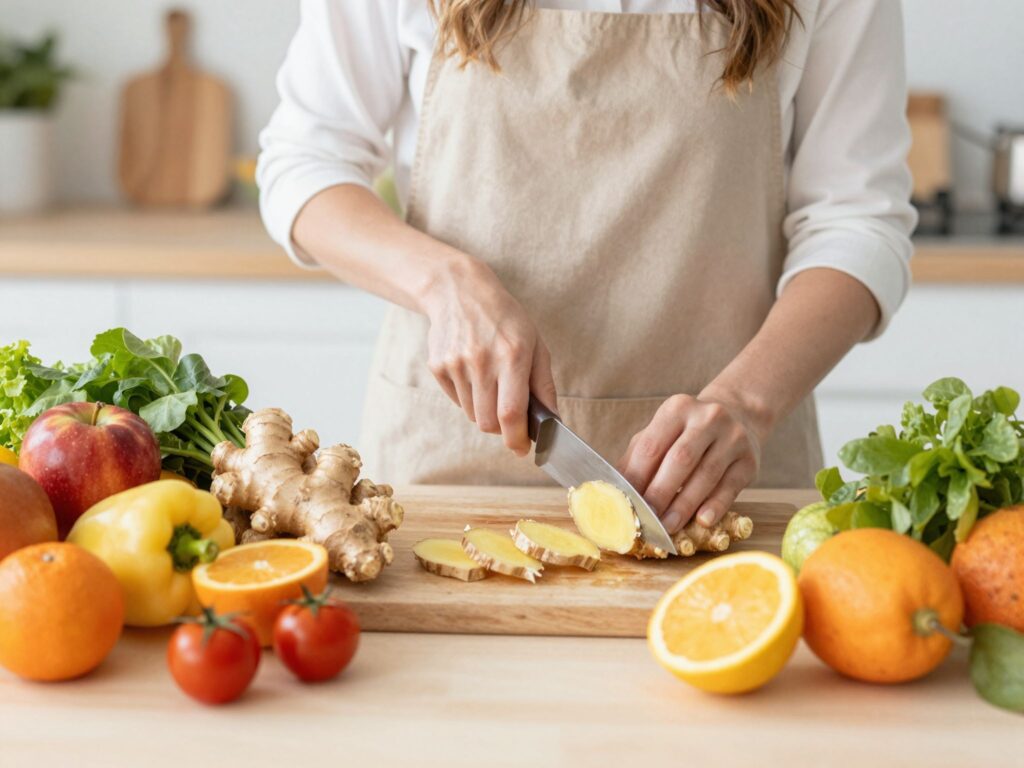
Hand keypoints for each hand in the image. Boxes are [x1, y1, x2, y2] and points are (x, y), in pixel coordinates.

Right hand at [423, 259, 557, 455]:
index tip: (522, 449)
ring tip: (491, 383)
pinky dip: (468, 398)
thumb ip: (544, 385)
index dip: (517, 439)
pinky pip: (456, 401)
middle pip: (488, 422)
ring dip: (485, 411)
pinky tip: (473, 373)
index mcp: (512, 355)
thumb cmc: (505, 319)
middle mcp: (482, 361)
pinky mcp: (438, 366)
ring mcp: (456, 364)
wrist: (459, 292)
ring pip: (472, 415)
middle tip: (510, 418)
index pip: (511, 413)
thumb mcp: (536, 344)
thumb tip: (552, 421)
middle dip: (502, 429)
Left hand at [618, 392, 766, 533]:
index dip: (637, 477)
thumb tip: (613, 490)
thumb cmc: (687, 433)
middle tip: (647, 520)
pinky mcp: (749, 460)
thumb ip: (638, 458)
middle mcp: (707, 418)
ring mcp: (732, 437)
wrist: (738, 416)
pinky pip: (730, 486)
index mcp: (676, 409)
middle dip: (660, 493)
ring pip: (705, 475)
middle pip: (680, 460)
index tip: (626, 503)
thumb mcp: (661, 433)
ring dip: (684, 505)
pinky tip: (702, 521)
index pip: (651, 446)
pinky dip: (715, 506)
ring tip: (668, 526)